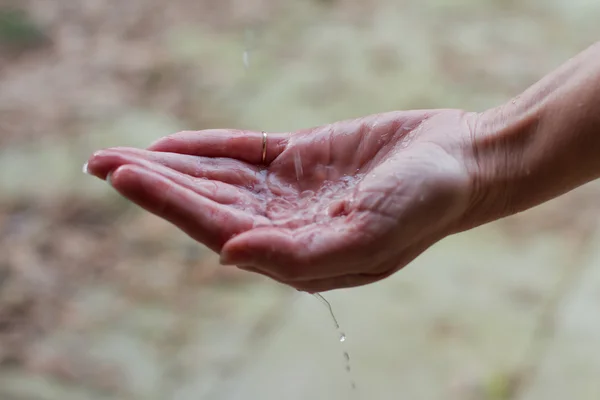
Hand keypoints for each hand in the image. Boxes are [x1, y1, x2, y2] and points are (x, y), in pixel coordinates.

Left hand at [85, 110, 479, 291]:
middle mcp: (286, 225)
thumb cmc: (426, 205)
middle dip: (154, 184)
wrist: (463, 162)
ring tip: (119, 155)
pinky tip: (175, 144)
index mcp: (297, 254)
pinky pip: (246, 151)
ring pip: (218, 178)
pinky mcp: (302, 158)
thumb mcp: (369, 237)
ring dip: (171, 165)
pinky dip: (210, 146)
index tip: (124, 174)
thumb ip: (300, 257)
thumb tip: (227, 256)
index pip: (219, 228)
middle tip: (99, 162)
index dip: (170, 203)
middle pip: (207, 203)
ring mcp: (292, 191)